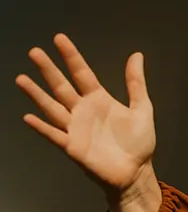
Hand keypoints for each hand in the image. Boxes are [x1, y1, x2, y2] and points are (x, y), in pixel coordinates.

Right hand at [15, 33, 155, 196]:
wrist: (137, 172)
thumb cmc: (139, 143)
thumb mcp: (142, 109)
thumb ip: (136, 83)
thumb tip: (137, 55)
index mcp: (99, 99)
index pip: (82, 73)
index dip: (71, 56)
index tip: (59, 38)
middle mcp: (83, 111)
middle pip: (62, 86)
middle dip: (49, 70)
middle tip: (35, 52)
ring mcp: (75, 129)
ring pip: (52, 108)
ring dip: (37, 95)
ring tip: (22, 79)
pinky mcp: (73, 147)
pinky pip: (55, 136)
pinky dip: (42, 128)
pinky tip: (28, 117)